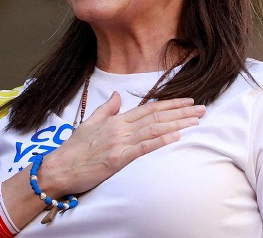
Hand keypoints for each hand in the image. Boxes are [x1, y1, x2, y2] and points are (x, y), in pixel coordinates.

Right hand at [38, 92, 205, 197]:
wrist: (60, 167)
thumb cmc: (74, 149)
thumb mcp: (89, 123)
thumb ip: (106, 109)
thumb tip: (117, 95)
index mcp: (114, 120)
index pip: (147, 109)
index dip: (169, 104)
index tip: (187, 102)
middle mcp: (119, 128)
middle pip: (155, 117)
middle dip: (181, 112)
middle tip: (202, 109)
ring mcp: (119, 143)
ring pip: (153, 130)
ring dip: (177, 124)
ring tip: (196, 121)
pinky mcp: (117, 159)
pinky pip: (142, 148)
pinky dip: (160, 141)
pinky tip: (176, 137)